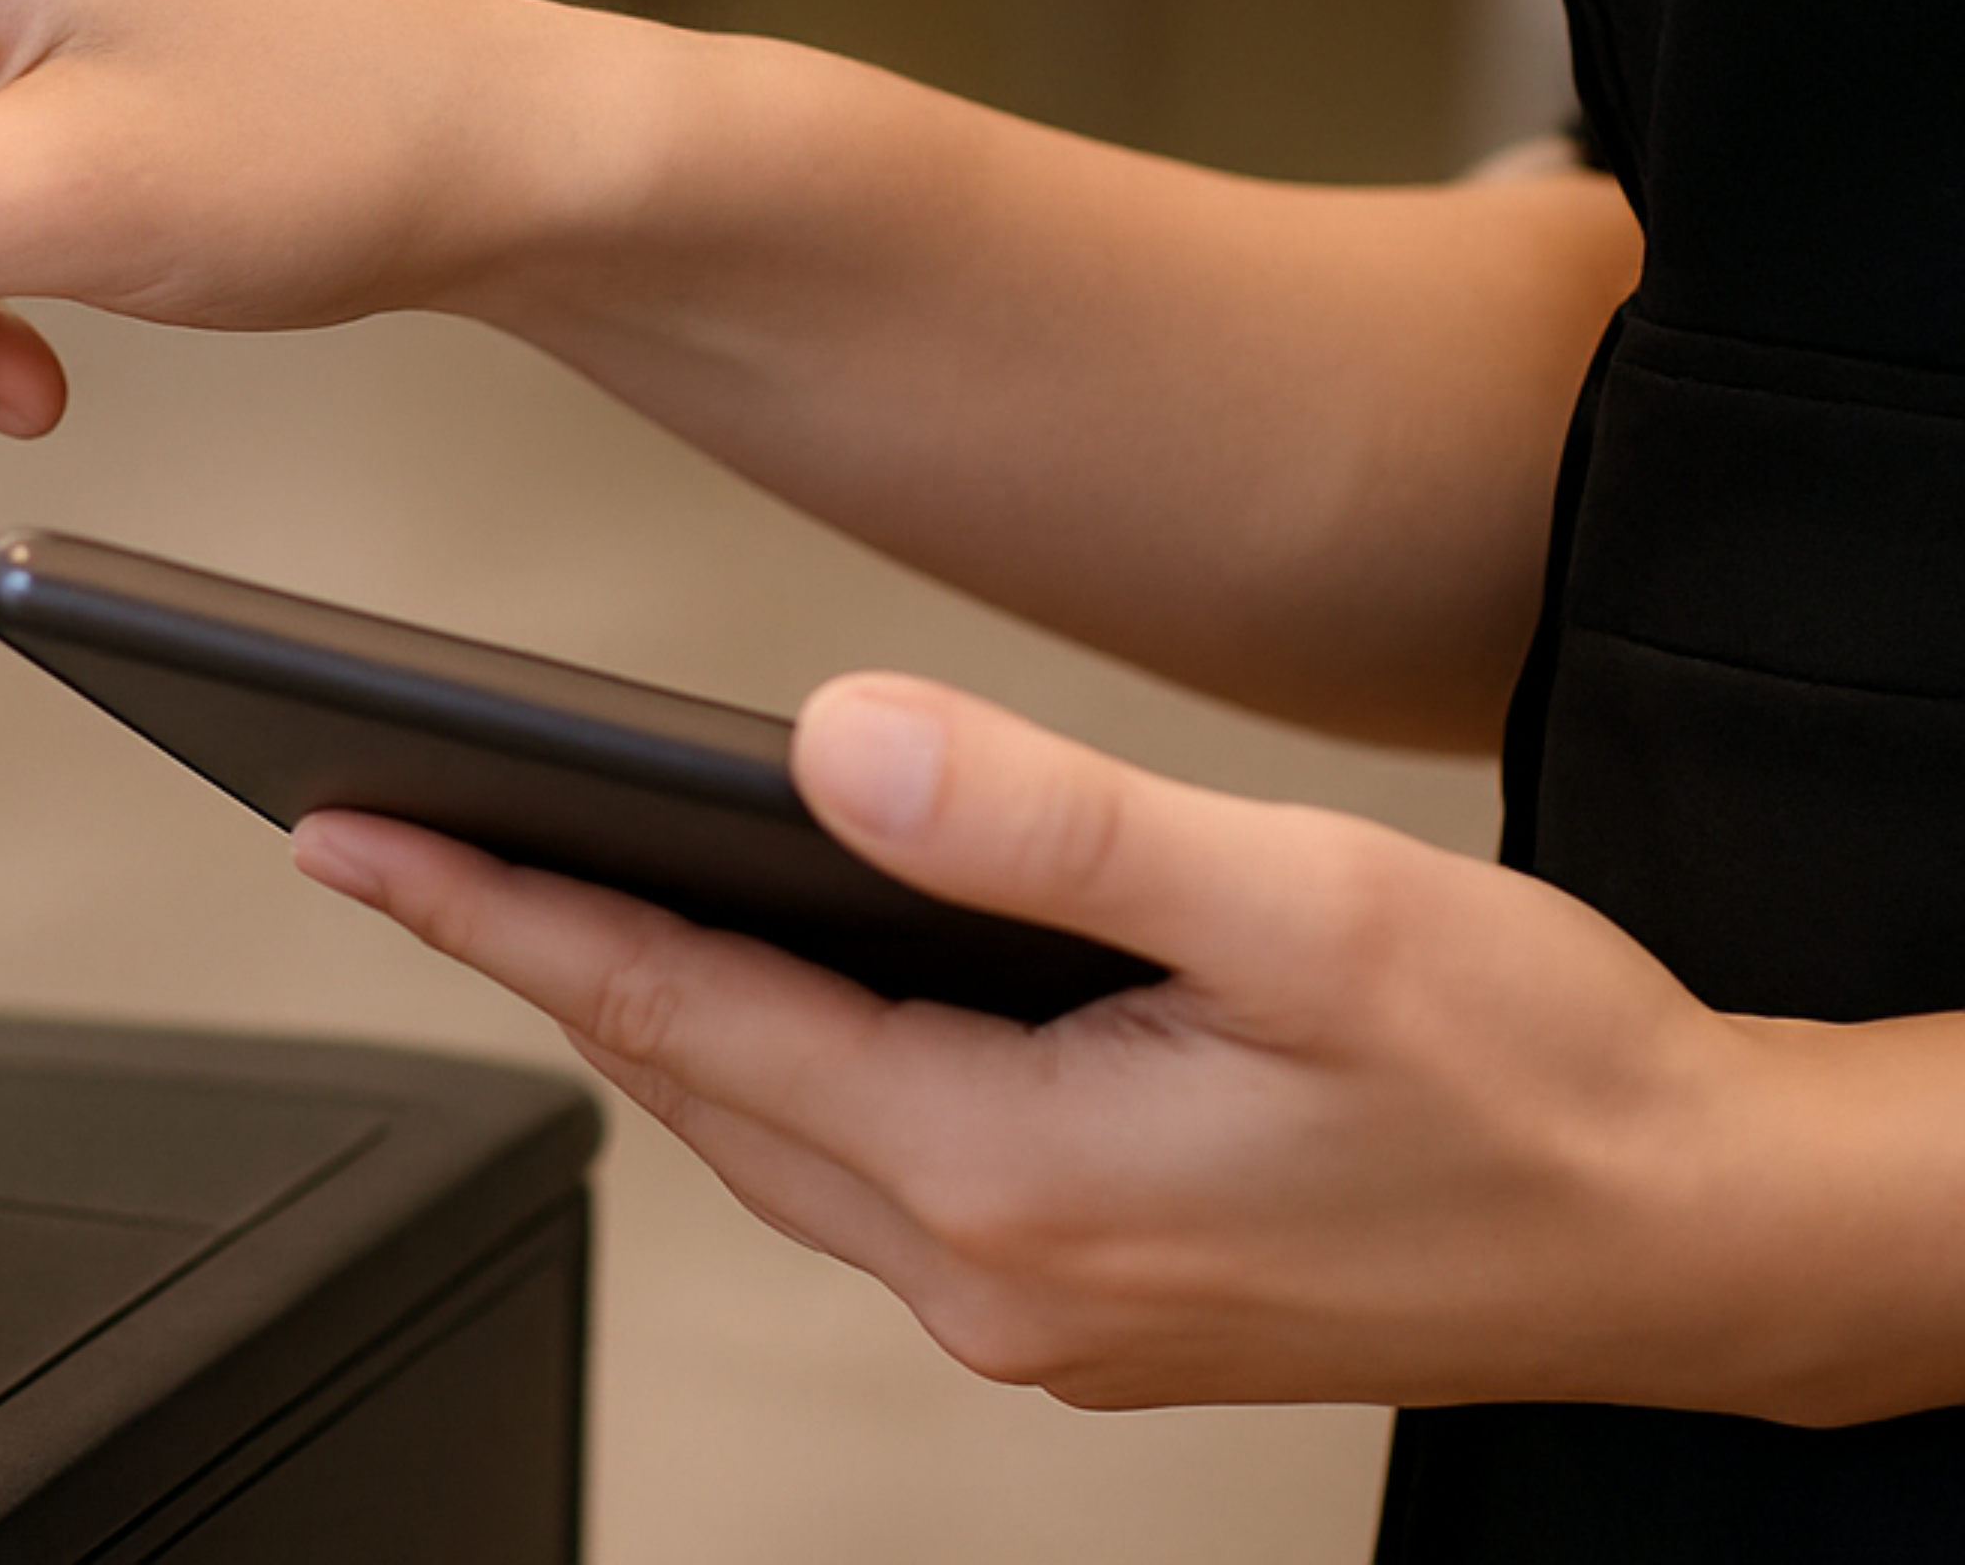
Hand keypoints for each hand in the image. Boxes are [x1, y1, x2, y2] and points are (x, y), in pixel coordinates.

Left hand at [294, 673, 1950, 1418]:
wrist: (1702, 1239)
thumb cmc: (1541, 1076)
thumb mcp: (1305, 910)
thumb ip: (1056, 826)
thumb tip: (838, 742)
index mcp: (1012, 1177)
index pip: (681, 1009)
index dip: (497, 902)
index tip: (345, 825)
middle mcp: (992, 1274)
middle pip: (688, 1078)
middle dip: (521, 944)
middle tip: (366, 828)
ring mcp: (1034, 1305)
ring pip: (763, 1131)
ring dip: (637, 1005)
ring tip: (505, 876)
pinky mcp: (1085, 1295)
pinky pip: (857, 1168)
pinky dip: (763, 1064)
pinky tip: (743, 981)